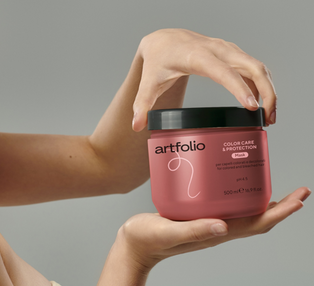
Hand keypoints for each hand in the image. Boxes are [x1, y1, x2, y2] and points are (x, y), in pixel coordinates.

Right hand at [118, 187, 309, 275]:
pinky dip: (238, 196)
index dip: (280, 213)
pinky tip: (233, 184)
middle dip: (280, 206)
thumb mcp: (168, 232)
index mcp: (214, 232)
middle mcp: (216, 228)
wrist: (132, 245)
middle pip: (257, 218)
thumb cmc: (146, 239)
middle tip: (299, 191)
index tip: (299, 200)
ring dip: (263, 202)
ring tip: (274, 186)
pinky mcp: (196, 215)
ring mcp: (207, 223)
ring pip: (244, 213)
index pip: (256, 224)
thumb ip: (194, 230)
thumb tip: (223, 227)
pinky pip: (225, 206)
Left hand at [131, 29, 276, 130]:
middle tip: (267, 119)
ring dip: (269, 90)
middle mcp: (217, 50)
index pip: (222, 71)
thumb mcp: (148, 81)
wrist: (164, 39)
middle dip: (266, 92)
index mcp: (196, 56)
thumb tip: (136, 125)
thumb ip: (142, 103)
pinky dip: (263, 85)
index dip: (238, 87)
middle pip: (251, 66)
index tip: (251, 106)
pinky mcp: (232, 54)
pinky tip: (262, 105)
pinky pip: (254, 68)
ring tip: (268, 118)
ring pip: (258, 66)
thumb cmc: (158, 60)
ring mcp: (227, 50)